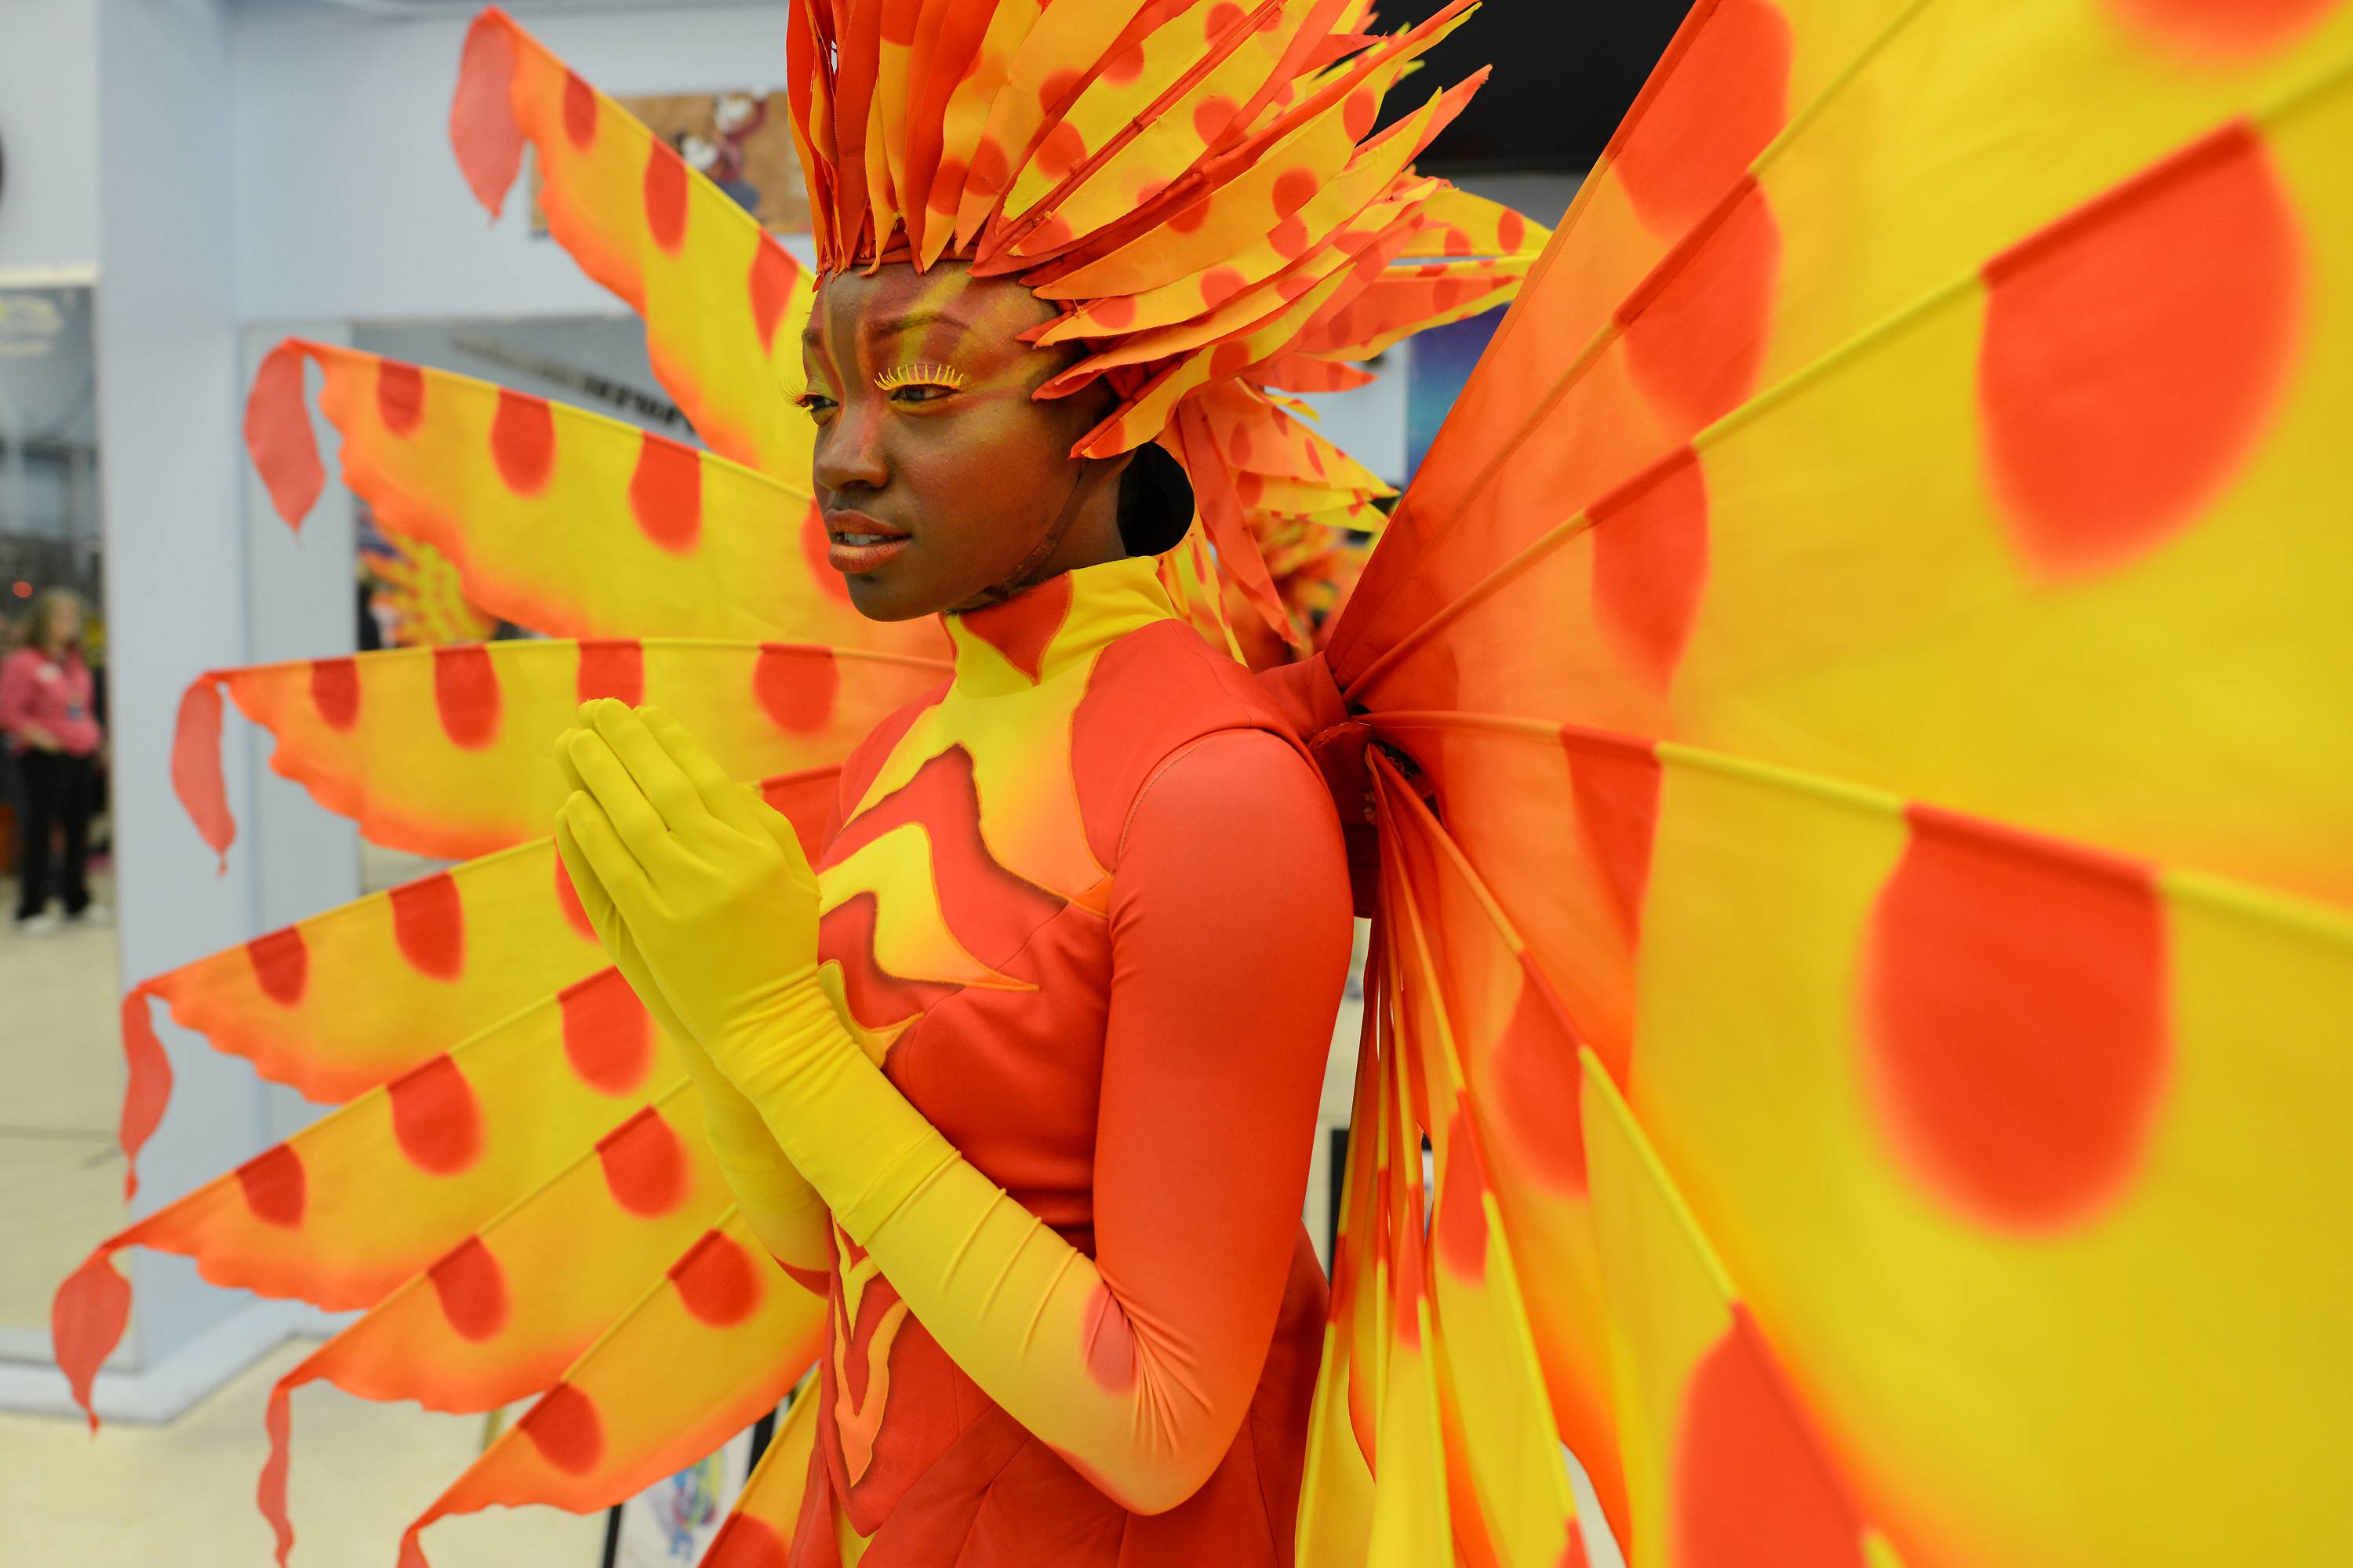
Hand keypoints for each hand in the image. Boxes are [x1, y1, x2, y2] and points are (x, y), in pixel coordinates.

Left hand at [551, 700, 823, 1071]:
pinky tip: (571, 802)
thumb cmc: (781, 949)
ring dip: (599, 774)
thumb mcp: (794, 881)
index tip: (643, 713)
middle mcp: (725, 863)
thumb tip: (728, 779)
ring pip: (633, 819)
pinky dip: (591, 833)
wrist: (767, 1023)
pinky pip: (615, 868)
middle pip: (665, 786)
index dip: (670, 742)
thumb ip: (766, 829)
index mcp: (759, 848)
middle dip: (627, 742)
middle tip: (596, 708)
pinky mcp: (654, 927)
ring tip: (574, 740)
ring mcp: (687, 895)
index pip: (707, 778)